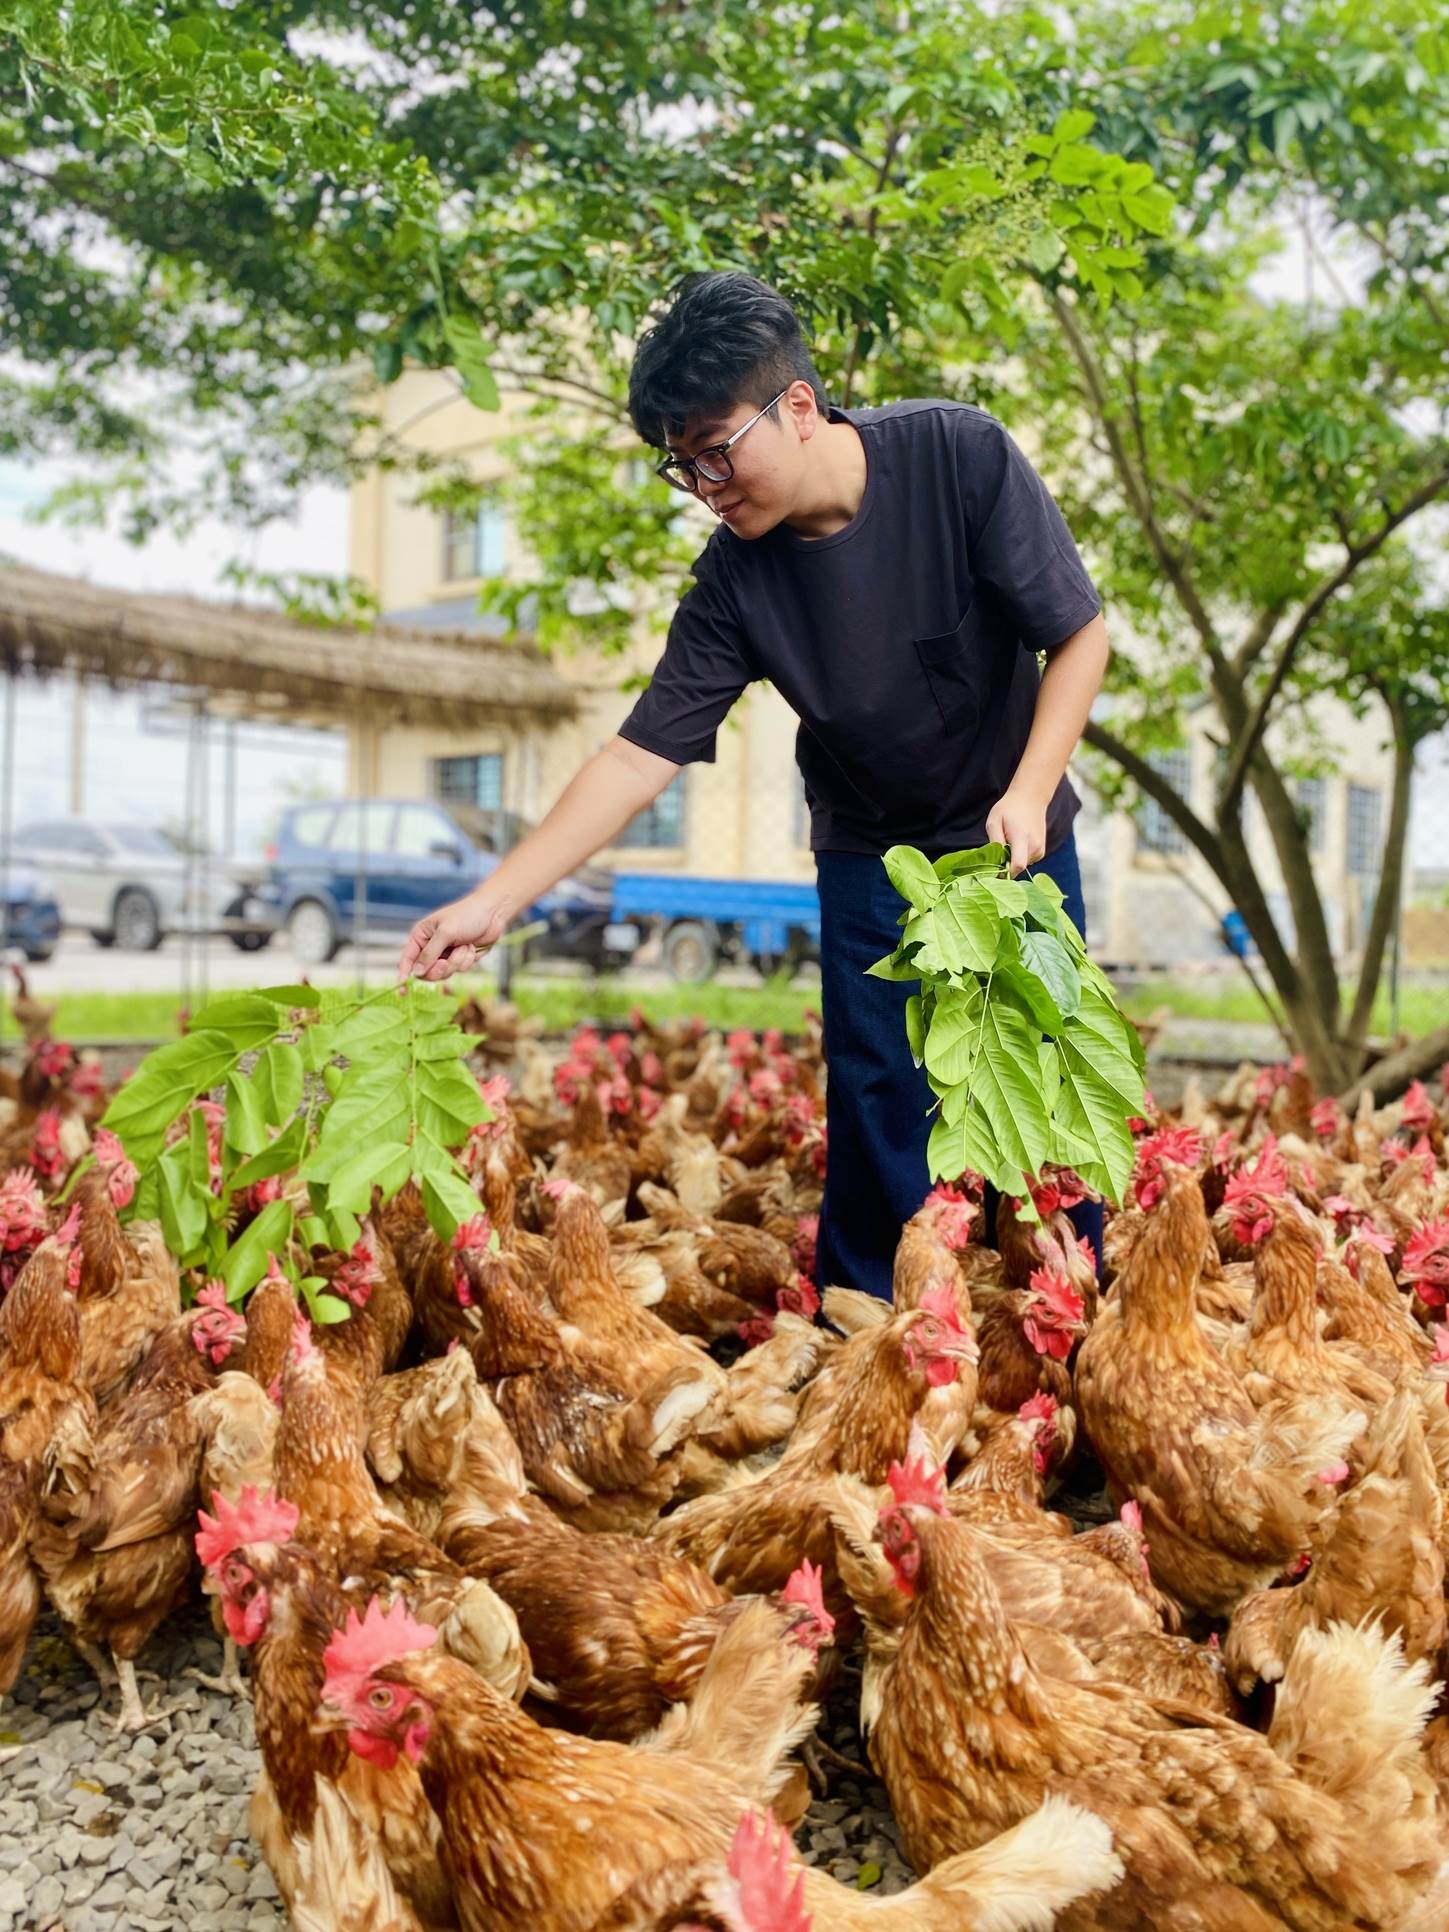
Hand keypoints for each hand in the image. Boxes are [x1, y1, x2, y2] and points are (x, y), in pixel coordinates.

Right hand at [397, 891, 515, 982]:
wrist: (493, 913)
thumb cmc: (467, 915)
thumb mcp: (445, 932)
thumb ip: (429, 954)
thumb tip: (415, 973)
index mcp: (421, 936)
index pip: (407, 959)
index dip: (404, 975)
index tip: (402, 991)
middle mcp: (431, 947)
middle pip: (425, 972)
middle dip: (438, 969)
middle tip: (445, 963)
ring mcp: (446, 954)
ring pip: (443, 974)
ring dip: (456, 962)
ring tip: (464, 947)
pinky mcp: (460, 959)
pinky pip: (459, 970)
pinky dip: (466, 960)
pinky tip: (471, 948)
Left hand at [985, 785, 1048, 877]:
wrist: (1031, 799)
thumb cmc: (1009, 809)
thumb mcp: (994, 822)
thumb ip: (995, 843)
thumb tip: (995, 863)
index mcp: (1022, 837)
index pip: (1018, 865)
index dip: (1005, 873)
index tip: (994, 872)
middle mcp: (1035, 846)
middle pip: (1018, 868)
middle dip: (1006, 866)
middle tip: (997, 853)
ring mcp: (1040, 850)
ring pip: (1022, 865)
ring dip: (1012, 860)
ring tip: (1008, 843)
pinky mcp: (1041, 852)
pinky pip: (1027, 861)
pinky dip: (1019, 857)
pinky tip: (1016, 844)